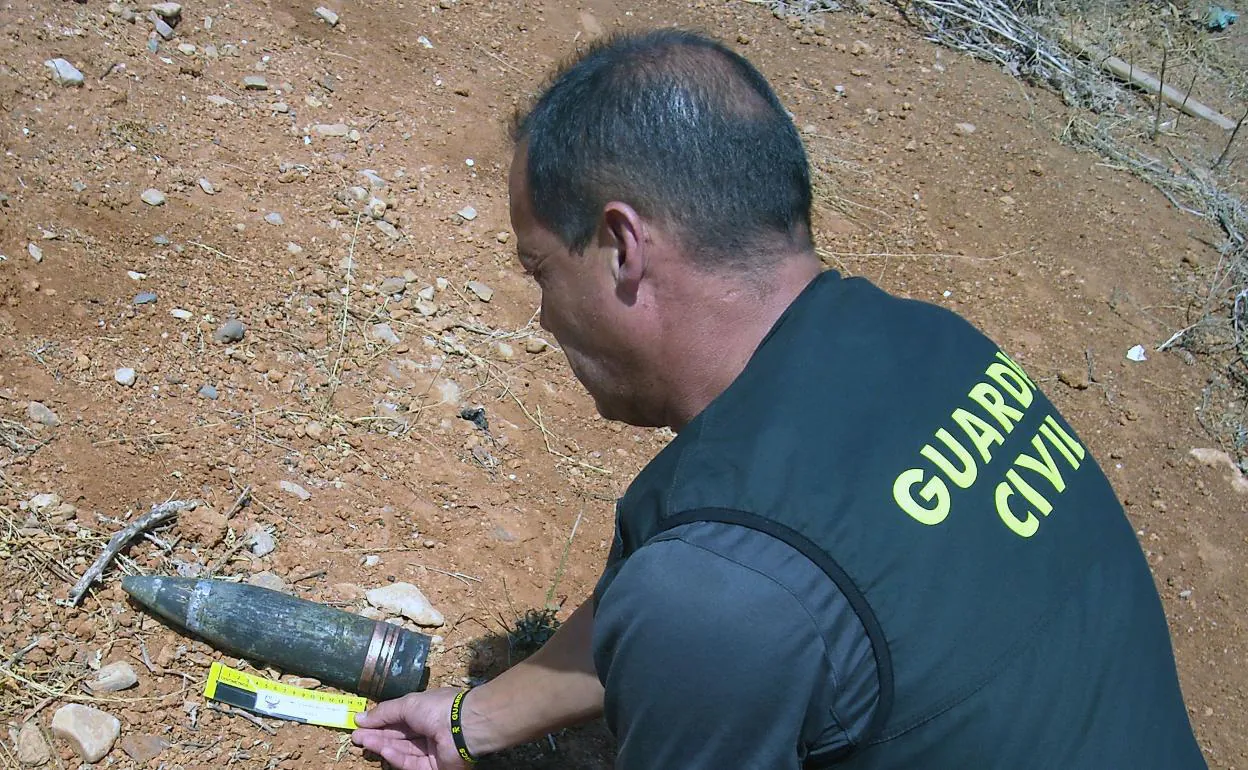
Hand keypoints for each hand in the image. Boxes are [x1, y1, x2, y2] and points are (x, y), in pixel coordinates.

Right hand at [351, 687, 473, 769]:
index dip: (380, 721)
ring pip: (402, 750)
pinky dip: (396, 757)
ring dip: (382, 745)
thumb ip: (384, 713)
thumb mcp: (407, 704)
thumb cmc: (438, 708)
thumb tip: (360, 717)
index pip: (400, 718)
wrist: (464, 726)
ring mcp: (432, 750)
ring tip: (362, 741)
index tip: (359, 724)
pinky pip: (411, 762)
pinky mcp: (433, 767)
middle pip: (399, 735)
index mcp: (427, 711)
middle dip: (377, 735)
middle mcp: (430, 730)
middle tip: (356, 736)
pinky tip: (382, 750)